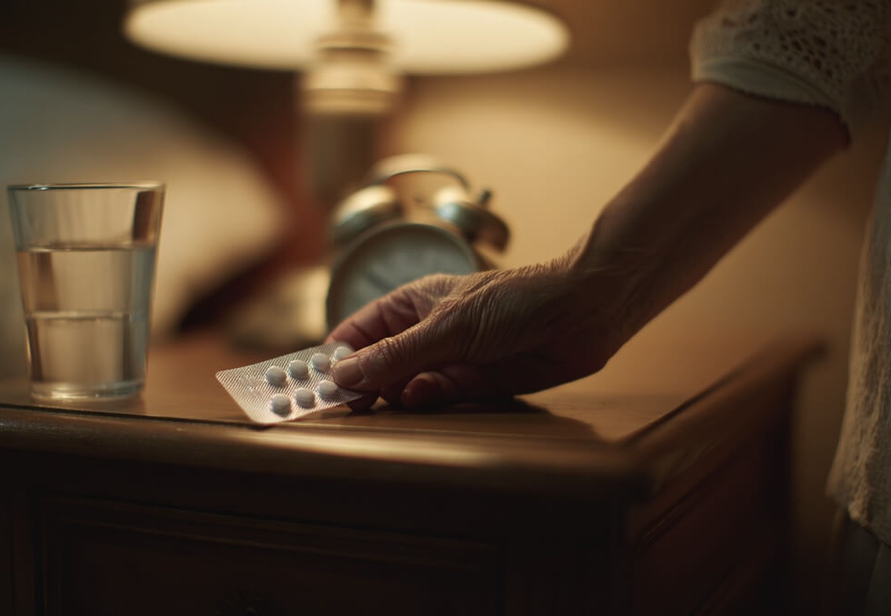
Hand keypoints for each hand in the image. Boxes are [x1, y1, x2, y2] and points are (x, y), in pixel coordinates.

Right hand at [327, 260, 626, 408]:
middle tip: (342, 406)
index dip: (335, 355)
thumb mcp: (446, 327)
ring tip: (377, 404)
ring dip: (391, 395)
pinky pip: (436, 398)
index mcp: (411, 305)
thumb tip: (344, 374)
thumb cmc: (514, 301)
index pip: (358, 331)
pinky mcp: (472, 384)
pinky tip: (418, 397)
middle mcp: (425, 333)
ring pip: (404, 386)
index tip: (311, 381)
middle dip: (360, 382)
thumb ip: (395, 355)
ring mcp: (448, 360)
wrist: (579, 315)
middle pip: (377, 364)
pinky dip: (424, 400)